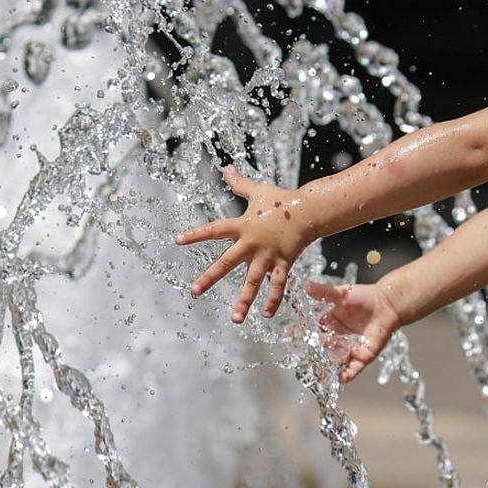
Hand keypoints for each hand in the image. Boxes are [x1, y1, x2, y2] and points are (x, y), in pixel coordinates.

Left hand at [175, 166, 315, 322]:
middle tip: (194, 291)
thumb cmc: (281, 201)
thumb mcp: (257, 191)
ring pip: (253, 281)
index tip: (177, 241)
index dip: (195, 234)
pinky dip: (273, 300)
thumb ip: (239, 183)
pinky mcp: (283, 263)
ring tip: (235, 319)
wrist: (310, 210)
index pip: (214, 230)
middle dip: (210, 277)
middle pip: (227, 262)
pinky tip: (266, 316)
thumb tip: (227, 168)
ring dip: (244, 301)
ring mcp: (268, 256)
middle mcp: (252, 243)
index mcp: (242, 226)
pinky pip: (278, 285)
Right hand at [305, 280, 401, 382]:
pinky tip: (341, 378)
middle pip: (321, 349)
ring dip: (327, 368)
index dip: (300, 334)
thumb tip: (305, 284)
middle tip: (301, 356)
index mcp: (328, 324)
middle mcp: (336, 338)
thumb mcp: (340, 294)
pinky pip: (353, 368)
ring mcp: (349, 348)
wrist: (388, 304)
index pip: (311, 331)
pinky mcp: (363, 356)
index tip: (288, 335)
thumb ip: (323, 292)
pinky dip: (348, 374)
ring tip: (318, 373)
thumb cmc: (365, 297)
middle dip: (312, 353)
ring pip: (334, 361)